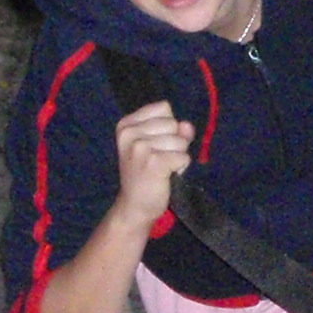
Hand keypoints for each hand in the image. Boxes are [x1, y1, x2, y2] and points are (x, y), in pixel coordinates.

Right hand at [108, 101, 194, 227]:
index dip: (168, 127)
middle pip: (173, 123)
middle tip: (159, 160)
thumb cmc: (147, 173)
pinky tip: (166, 176)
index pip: (163, 107)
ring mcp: (139, 147)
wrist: (134, 206)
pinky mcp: (153, 162)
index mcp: (126, 124)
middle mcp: (129, 133)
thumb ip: (175, 130)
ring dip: (178, 156)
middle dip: (175, 142)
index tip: (155, 145)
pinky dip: (181, 168)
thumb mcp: (159, 145)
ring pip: (180, 141)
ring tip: (162, 169)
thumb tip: (186, 125)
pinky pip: (184, 156)